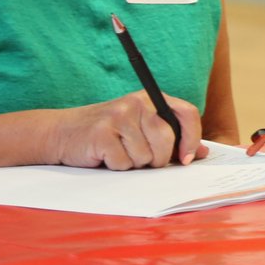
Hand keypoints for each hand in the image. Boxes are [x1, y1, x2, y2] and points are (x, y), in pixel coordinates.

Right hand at [46, 91, 205, 168]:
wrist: (62, 132)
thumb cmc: (108, 133)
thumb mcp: (141, 129)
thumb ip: (173, 138)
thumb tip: (202, 152)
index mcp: (151, 98)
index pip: (187, 113)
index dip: (192, 139)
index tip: (187, 159)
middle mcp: (137, 103)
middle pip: (166, 140)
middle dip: (157, 159)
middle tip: (140, 157)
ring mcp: (119, 116)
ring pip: (145, 156)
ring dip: (133, 163)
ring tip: (118, 152)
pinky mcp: (102, 133)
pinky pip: (124, 163)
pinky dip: (116, 166)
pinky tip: (104, 155)